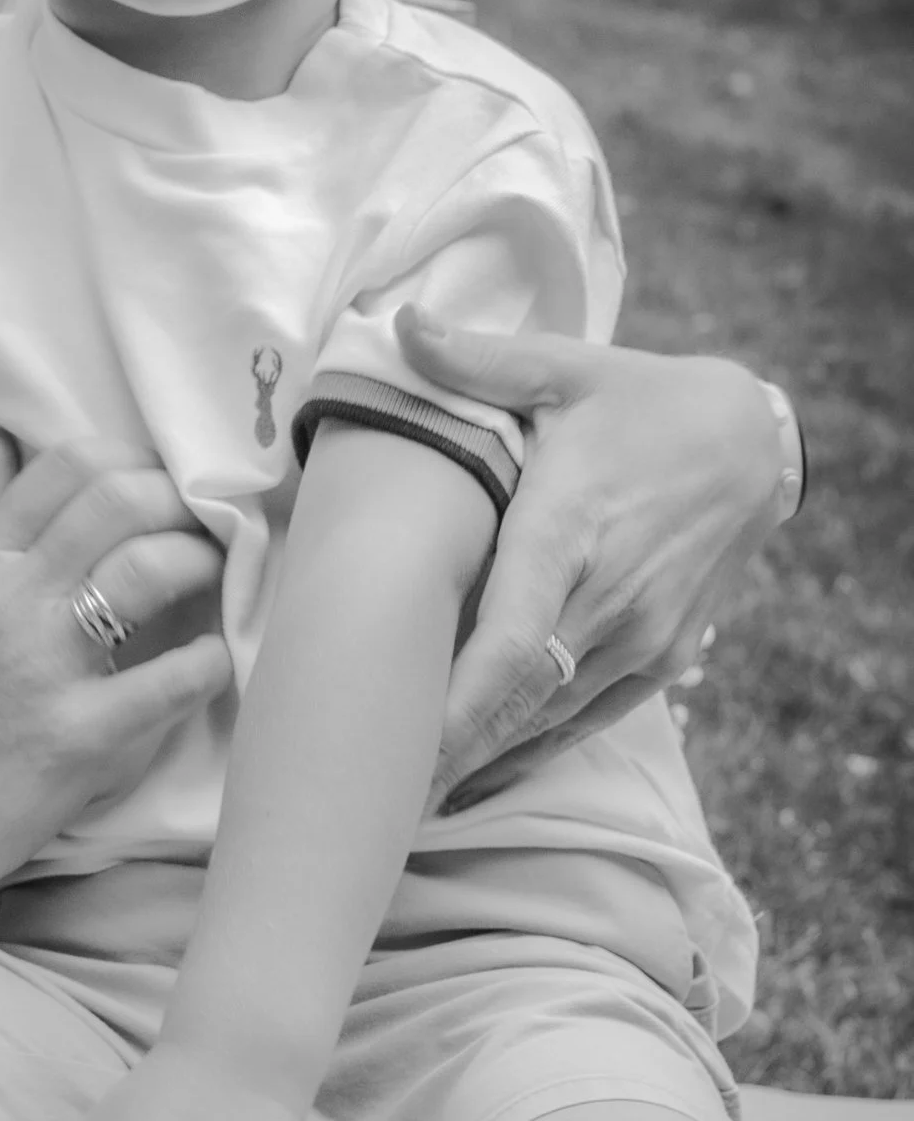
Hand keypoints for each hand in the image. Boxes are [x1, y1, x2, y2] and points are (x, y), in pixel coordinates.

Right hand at [0, 443, 231, 915]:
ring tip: (215, 574)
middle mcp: (12, 597)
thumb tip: (0, 442)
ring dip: (200, 562)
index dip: (130, 460)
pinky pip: (170, 681)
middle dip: (178, 501)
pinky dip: (208, 662)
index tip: (157, 482)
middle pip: (118, 501)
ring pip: (149, 570)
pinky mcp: (81, 735)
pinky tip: (215, 659)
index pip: (66, 468)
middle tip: (201, 523)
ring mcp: (48, 666)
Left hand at [402, 314, 789, 806]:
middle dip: (446, 746)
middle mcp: (610, 597)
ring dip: (480, 756)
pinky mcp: (662, 657)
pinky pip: (587, 719)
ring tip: (400, 795)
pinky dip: (530, 749)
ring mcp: (642, 635)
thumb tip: (399, 325)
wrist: (754, 446)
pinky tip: (474, 777)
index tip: (400, 744)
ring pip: (549, 716)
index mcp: (571, 528)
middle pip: (517, 695)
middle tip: (366, 790)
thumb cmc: (641, 404)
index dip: (458, 702)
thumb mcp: (567, 372)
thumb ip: (477, 361)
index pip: (511, 639)